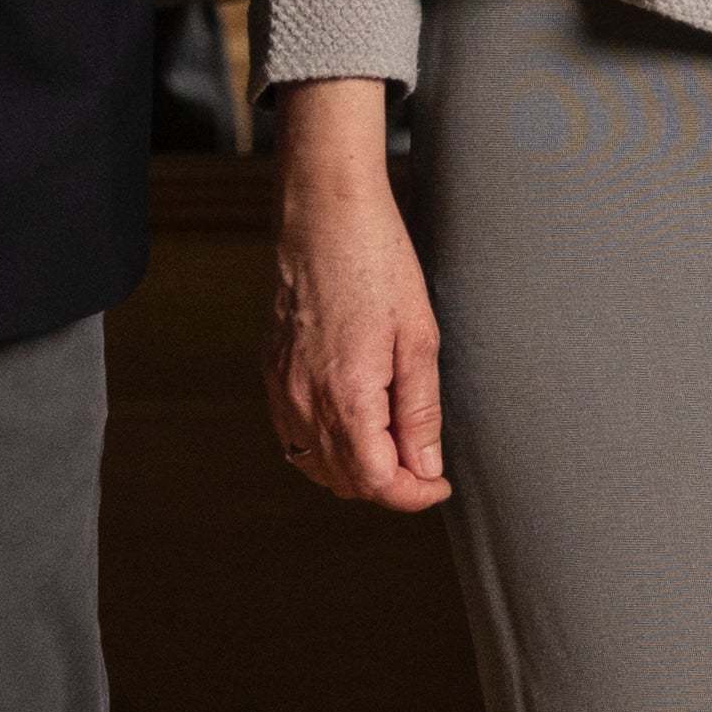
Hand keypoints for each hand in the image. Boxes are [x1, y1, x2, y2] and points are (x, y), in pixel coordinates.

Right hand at [262, 82, 449, 511]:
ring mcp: (281, 389)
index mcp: (346, 396)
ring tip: (394, 438)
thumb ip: (421, 412)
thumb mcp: (419, 338)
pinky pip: (294, 434)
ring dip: (356, 468)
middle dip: (389, 483)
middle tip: (425, 456)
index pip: (377, 482)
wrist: (324, 215)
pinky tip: (356, 417)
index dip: (414, 495)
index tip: (440, 484)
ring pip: (315, 465)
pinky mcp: (271, 373)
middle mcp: (304, 401)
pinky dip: (325, 444)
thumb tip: (427, 469)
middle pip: (345, 483)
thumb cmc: (378, 263)